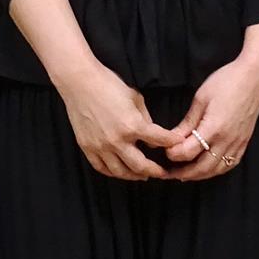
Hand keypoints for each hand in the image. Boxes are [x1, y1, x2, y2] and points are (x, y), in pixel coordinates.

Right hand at [54, 61, 180, 179]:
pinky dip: (112, 173)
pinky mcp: (87, 147)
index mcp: (133, 126)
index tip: (179, 145)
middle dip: (155, 171)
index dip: (171, 143)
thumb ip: (145, 119)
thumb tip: (151, 135)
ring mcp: (100, 146)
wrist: (80, 82)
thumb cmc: (109, 85)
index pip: (159, 140)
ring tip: (143, 176)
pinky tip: (120, 172)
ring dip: (134, 176)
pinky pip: (101, 168)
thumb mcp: (135, 98)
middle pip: (140, 165)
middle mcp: (117, 140)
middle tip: (162, 173)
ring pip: (120, 172)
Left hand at [165, 50, 258, 181]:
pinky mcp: (244, 142)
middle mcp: (227, 140)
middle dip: (183, 173)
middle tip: (169, 173)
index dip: (173, 154)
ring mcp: (238, 143)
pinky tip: (207, 168)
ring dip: (199, 175)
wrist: (254, 76)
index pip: (188, 152)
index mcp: (214, 128)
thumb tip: (172, 139)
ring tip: (184, 174)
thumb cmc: (226, 82)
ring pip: (216, 170)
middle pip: (202, 168)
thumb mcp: (200, 99)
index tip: (164, 150)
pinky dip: (216, 170)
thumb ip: (187, 123)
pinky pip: (229, 164)